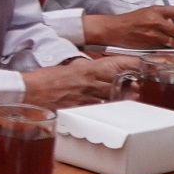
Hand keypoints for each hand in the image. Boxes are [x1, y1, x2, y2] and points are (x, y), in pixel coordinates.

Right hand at [21, 56, 135, 108]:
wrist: (29, 92)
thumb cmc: (45, 80)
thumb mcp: (68, 68)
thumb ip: (86, 69)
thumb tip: (98, 71)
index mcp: (86, 69)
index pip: (116, 63)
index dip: (132, 63)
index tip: (144, 63)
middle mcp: (89, 82)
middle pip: (120, 81)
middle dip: (132, 82)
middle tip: (138, 83)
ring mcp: (87, 97)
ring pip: (114, 97)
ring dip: (124, 96)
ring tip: (131, 96)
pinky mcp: (82, 110)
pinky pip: (101, 110)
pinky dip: (109, 108)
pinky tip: (113, 109)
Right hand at [83, 6, 173, 48]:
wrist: (114, 29)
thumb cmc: (130, 20)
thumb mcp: (147, 11)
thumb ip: (163, 15)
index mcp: (157, 10)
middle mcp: (157, 21)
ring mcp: (154, 34)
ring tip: (173, 41)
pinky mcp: (150, 45)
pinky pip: (166, 48)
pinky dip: (168, 48)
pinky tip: (163, 45)